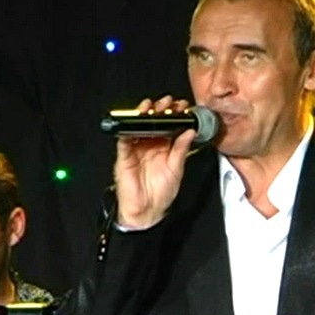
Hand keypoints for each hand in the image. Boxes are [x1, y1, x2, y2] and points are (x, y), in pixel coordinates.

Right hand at [114, 95, 196, 228]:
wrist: (147, 211)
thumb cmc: (162, 194)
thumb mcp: (177, 169)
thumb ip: (182, 149)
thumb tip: (190, 131)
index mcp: (164, 148)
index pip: (169, 126)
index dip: (175, 115)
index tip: (183, 106)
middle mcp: (150, 146)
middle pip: (153, 122)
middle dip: (160, 110)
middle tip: (167, 103)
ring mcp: (137, 149)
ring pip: (138, 127)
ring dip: (143, 115)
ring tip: (150, 108)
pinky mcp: (125, 156)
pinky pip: (124, 140)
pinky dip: (127, 130)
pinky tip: (134, 123)